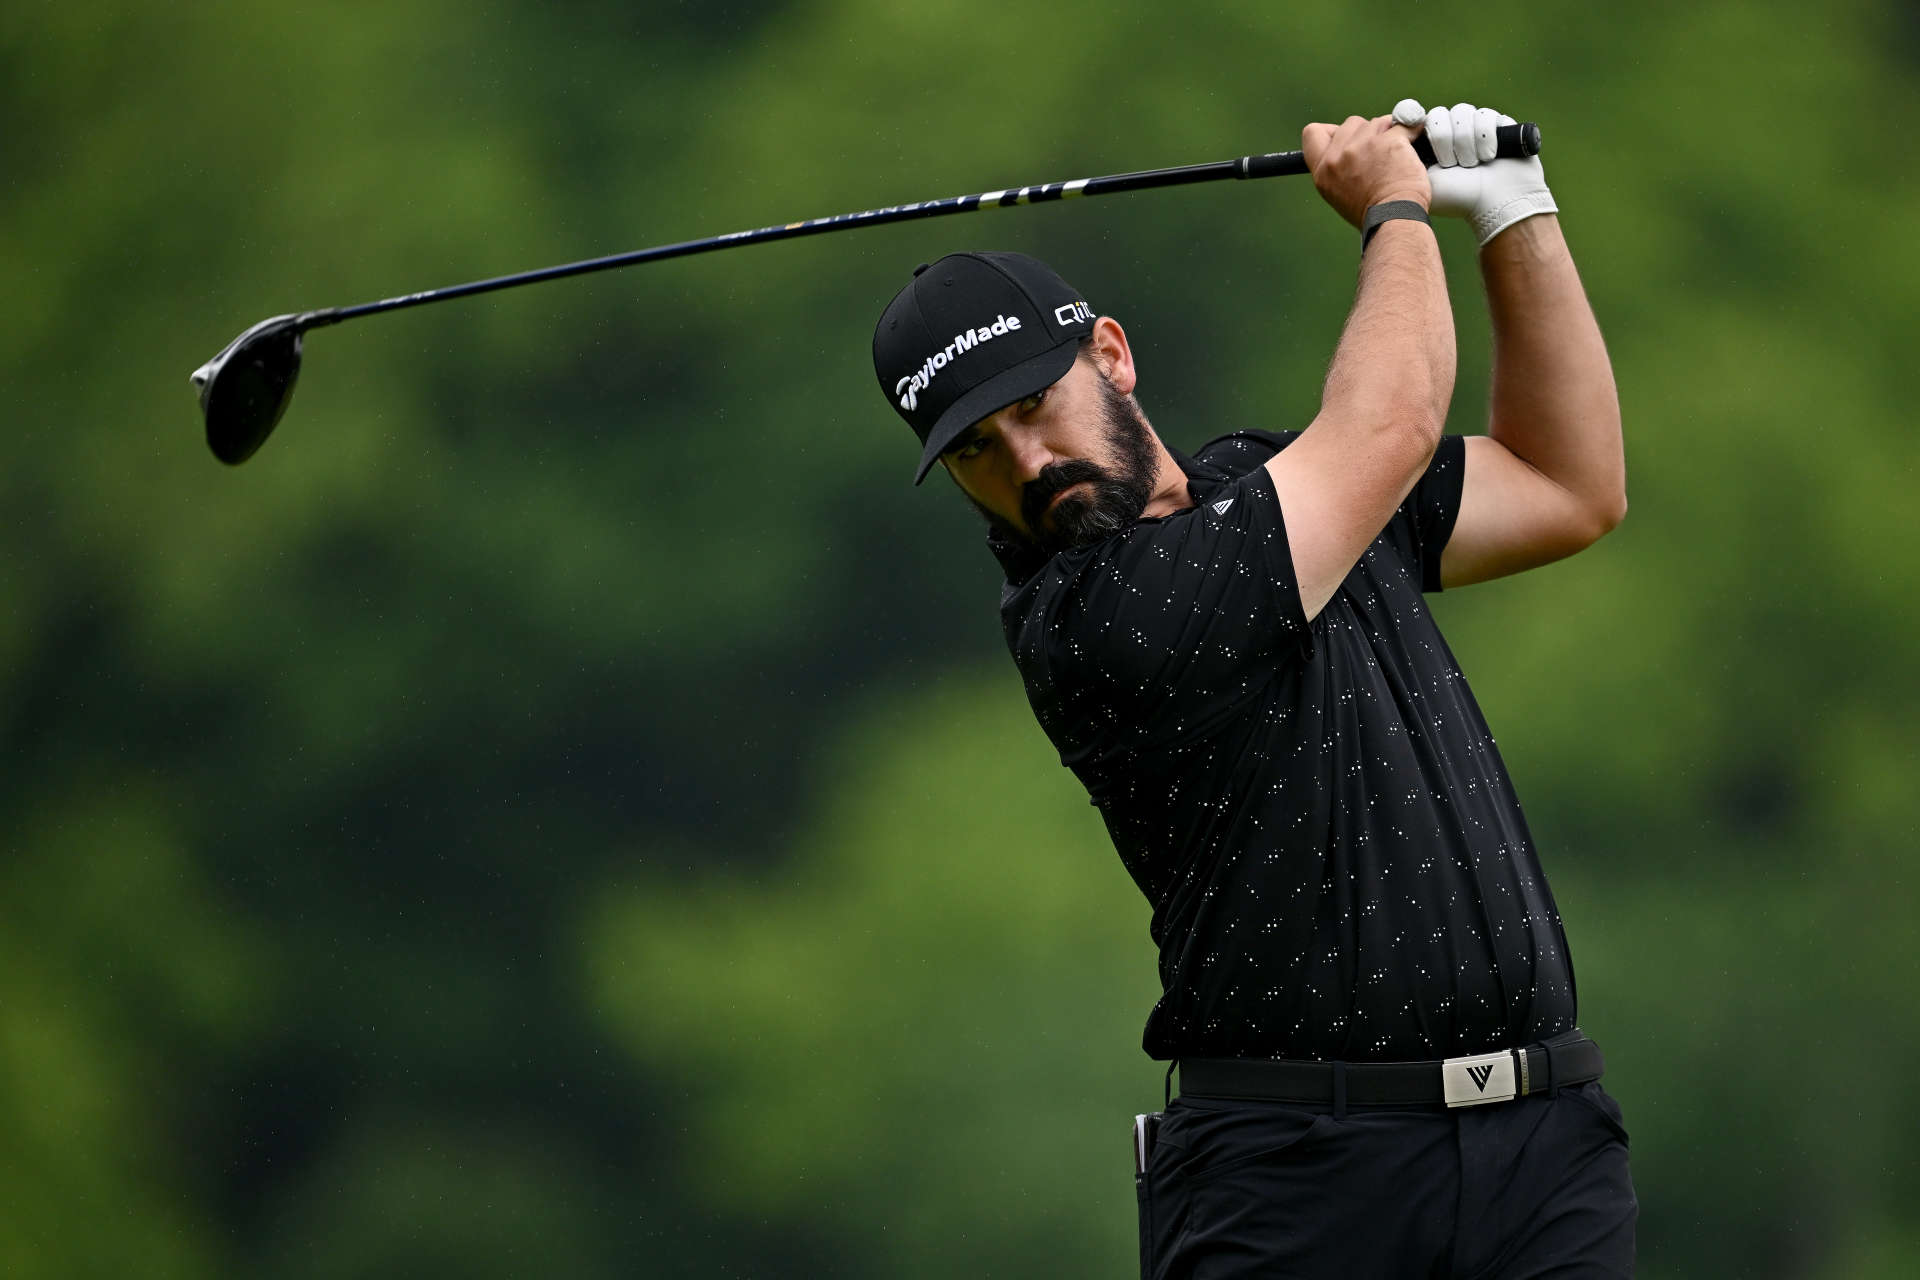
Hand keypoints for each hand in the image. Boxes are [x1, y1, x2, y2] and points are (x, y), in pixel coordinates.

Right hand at [1301, 114, 1430, 229]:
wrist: (1395, 220)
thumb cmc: (1372, 214)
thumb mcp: (1338, 193)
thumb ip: (1337, 167)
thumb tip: (1350, 145)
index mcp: (1323, 170)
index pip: (1313, 133)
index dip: (1332, 131)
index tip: (1347, 139)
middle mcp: (1339, 156)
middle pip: (1351, 123)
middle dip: (1366, 133)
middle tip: (1378, 155)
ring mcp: (1364, 146)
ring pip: (1377, 122)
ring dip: (1388, 133)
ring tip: (1395, 157)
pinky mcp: (1390, 141)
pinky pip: (1403, 124)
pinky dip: (1411, 131)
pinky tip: (1413, 145)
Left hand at [1392, 99, 1556, 246]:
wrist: (1495, 205)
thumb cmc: (1455, 197)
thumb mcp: (1418, 178)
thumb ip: (1399, 156)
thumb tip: (1389, 130)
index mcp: (1431, 146)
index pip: (1419, 119)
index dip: (1420, 124)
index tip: (1418, 133)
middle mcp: (1452, 134)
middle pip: (1439, 115)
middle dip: (1444, 139)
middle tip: (1450, 164)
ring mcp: (1475, 128)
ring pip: (1461, 112)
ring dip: (1464, 141)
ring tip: (1470, 165)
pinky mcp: (1497, 124)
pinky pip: (1484, 115)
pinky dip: (1485, 137)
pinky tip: (1488, 156)